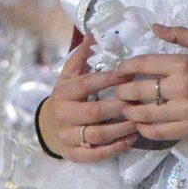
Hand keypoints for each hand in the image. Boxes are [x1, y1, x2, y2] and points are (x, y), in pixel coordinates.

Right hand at [35, 39, 136, 162]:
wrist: (47, 126)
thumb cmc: (66, 97)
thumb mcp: (69, 76)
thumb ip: (81, 57)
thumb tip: (91, 34)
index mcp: (63, 92)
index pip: (88, 84)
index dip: (109, 80)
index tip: (130, 75)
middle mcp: (63, 114)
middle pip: (95, 112)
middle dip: (119, 107)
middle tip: (140, 102)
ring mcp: (67, 136)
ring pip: (97, 135)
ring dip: (121, 129)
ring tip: (139, 121)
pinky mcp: (73, 154)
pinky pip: (95, 154)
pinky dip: (115, 149)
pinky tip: (131, 140)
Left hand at [108, 29, 187, 143]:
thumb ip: (181, 35)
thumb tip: (154, 26)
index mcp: (185, 63)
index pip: (142, 64)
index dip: (124, 68)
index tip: (118, 71)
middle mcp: (181, 87)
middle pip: (138, 91)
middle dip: (122, 91)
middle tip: (118, 92)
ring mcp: (185, 111)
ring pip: (144, 114)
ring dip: (129, 112)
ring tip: (126, 109)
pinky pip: (157, 132)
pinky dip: (144, 129)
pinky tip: (141, 124)